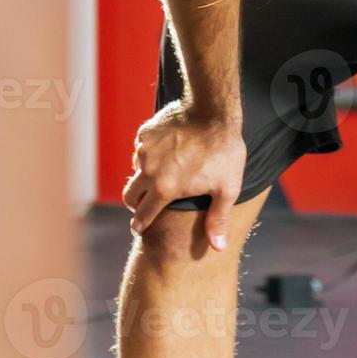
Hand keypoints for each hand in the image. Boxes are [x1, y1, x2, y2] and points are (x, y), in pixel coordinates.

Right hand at [122, 100, 245, 250]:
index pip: (142, 216)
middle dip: (136, 204)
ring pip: (134, 171)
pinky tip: (166, 153)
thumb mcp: (227, 188)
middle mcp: (148, 170)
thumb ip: (218, 219)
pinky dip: (148, 156)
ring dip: (143, 177)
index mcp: (164, 189)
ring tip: (161, 175)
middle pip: (129, 196)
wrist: (214, 111)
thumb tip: (218, 247)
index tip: (138, 229)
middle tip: (146, 205)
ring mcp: (144, 150)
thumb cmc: (224, 151)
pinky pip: (140, 149)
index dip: (139, 226)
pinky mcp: (145, 133)